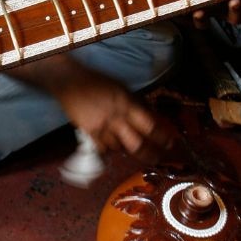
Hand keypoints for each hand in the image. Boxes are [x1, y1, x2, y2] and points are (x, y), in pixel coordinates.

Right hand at [53, 68, 177, 164]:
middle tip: (157, 158)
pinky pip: (103, 149)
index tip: (170, 143)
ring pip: (119, 148)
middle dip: (149, 154)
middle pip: (137, 144)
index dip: (162, 137)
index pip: (149, 125)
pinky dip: (110, 149)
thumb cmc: (98, 81)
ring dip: (127, 149)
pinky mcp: (89, 133)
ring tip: (131, 147)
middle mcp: (116, 119)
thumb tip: (150, 114)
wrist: (70, 82)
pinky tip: (112, 145)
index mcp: (126, 104)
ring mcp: (101, 128)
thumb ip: (136, 102)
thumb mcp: (121, 88)